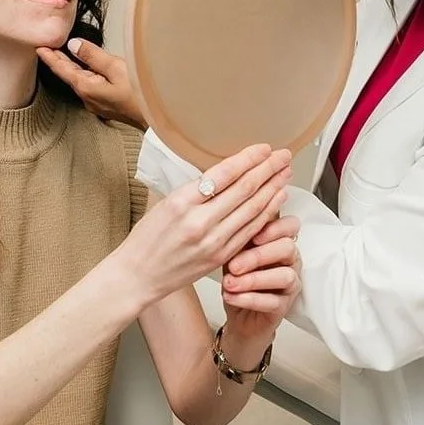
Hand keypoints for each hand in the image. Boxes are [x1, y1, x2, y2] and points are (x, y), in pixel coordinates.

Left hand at [36, 38, 146, 129]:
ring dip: (72, 67)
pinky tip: (88, 70)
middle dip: (59, 61)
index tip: (39, 47)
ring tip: (64, 55)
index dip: (50, 57)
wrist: (156, 118)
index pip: (62, 69)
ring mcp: (97, 103)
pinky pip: (90, 86)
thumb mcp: (116, 68)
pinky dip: (85, 74)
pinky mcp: (107, 104)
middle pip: (69, 75)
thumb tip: (74, 45)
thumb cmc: (140, 95)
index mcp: (86, 88)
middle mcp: (88, 98)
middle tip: (48, 48)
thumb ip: (93, 56)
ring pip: (80, 81)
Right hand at [115, 144, 292, 306]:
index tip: (264, 148)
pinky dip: (266, 212)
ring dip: (273, 189)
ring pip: (252, 210)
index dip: (248, 159)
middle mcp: (199, 222)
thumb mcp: (165, 203)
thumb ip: (196, 190)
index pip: (224, 174)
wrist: (138, 276)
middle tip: (284, 155)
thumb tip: (228, 173)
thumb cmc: (147, 237)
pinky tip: (277, 198)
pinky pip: (250, 231)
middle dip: (268, 169)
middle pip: (244, 190)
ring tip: (286, 173)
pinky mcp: (221, 257)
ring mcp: (213, 242)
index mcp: (181, 202)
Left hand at [220, 214, 301, 354]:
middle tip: (234, 265)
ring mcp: (290, 284)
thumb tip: (231, 220)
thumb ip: (238, 238)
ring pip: (284, 276)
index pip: (290, 225)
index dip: (276, 227)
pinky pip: (272, 301)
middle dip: (258, 256)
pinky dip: (249, 299)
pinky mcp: (284, 306)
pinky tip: (232, 296)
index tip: (253, 236)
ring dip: (254, 279)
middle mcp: (289, 261)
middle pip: (288, 248)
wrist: (237, 312)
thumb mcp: (234, 253)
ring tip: (231, 283)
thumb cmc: (238, 278)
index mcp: (279, 241)